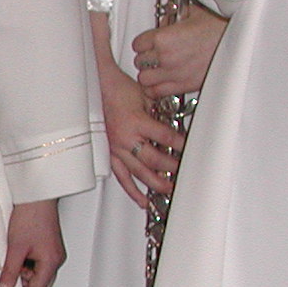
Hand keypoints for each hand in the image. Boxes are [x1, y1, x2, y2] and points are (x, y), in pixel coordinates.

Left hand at [0, 199, 64, 286]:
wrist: (36, 195)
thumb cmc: (30, 216)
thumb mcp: (15, 248)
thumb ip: (10, 272)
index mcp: (51, 262)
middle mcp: (56, 260)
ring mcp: (52, 254)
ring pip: (39, 278)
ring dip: (26, 285)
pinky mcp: (46, 248)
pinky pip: (37, 267)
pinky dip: (26, 273)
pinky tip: (14, 274)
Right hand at [95, 32, 182, 208]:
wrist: (97, 87)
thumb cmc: (119, 89)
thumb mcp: (147, 98)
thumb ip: (159, 116)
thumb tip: (172, 128)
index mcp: (137, 122)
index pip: (166, 138)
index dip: (181, 144)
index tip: (190, 149)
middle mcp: (125, 139)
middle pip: (153, 160)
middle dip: (171, 167)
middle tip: (183, 173)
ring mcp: (115, 149)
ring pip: (138, 172)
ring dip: (154, 183)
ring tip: (167, 190)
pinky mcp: (109, 154)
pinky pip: (121, 176)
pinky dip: (132, 189)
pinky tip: (141, 199)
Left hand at [131, 8, 227, 102]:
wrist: (243, 39)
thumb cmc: (223, 25)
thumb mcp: (195, 12)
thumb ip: (175, 16)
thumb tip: (167, 19)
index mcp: (165, 38)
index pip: (137, 44)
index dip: (143, 42)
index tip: (149, 42)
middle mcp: (166, 58)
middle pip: (140, 62)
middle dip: (146, 57)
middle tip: (155, 54)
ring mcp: (174, 74)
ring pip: (145, 80)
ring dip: (149, 74)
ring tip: (158, 68)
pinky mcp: (184, 86)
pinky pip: (157, 93)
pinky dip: (157, 88)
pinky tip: (164, 80)